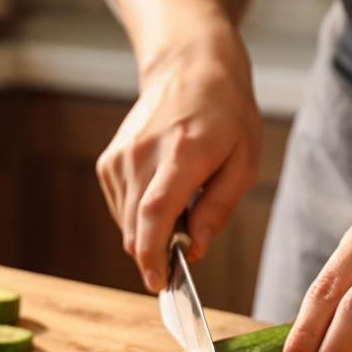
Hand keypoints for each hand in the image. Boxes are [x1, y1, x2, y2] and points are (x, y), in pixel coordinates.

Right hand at [95, 26, 260, 291]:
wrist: (188, 68)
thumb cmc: (226, 114)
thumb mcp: (243, 161)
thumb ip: (219, 208)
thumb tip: (195, 249)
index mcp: (181, 153)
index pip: (155, 213)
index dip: (153, 254)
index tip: (159, 283)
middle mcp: (141, 155)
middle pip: (136, 227)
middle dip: (156, 253)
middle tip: (184, 248)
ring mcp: (119, 159)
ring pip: (126, 223)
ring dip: (149, 232)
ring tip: (180, 205)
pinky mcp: (107, 163)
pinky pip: (120, 209)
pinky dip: (139, 216)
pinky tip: (161, 193)